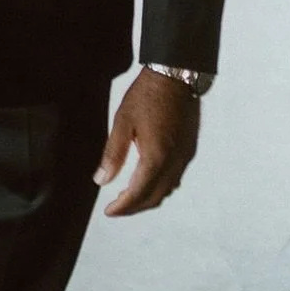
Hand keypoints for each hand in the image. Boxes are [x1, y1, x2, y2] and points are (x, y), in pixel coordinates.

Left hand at [94, 68, 200, 215]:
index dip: (123, 206)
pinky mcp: (188, 151)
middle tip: (115, 208)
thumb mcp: (122, 122)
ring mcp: (184, 158)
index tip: (109, 212)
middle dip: (135, 207)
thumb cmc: (145, 97)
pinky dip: (159, 187)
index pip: (139, 193)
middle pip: (155, 197)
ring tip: (128, 197)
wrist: (175, 78)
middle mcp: (174, 163)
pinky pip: (174, 178)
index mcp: (156, 157)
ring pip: (167, 190)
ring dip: (148, 198)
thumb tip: (101, 181)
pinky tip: (146, 180)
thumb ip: (113, 154)